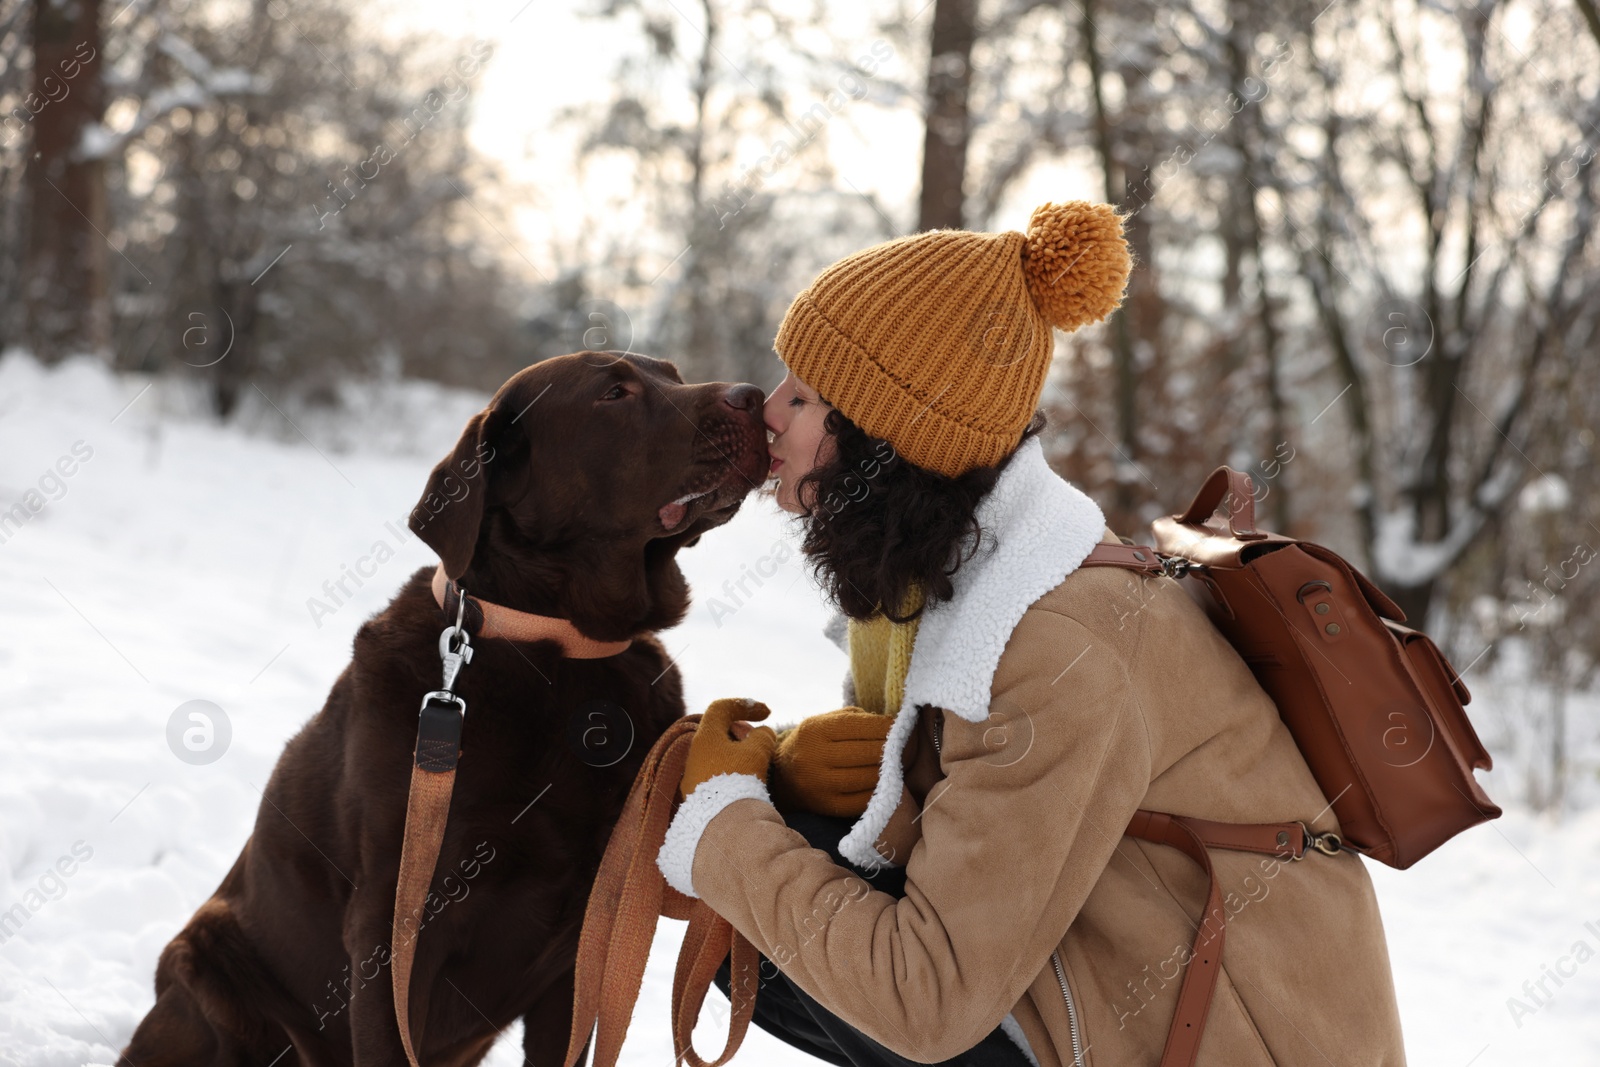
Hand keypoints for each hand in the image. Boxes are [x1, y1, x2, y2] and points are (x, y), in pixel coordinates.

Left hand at [680, 698, 778, 801]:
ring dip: (738, 754)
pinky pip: (715, 776)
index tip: (767, 714)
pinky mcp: (697, 798)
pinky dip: (732, 772)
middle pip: (718, 732)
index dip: (746, 705)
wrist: (722, 824)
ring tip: (758, 765)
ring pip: (717, 755)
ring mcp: (693, 778)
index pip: (721, 708)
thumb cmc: (739, 780)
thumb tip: (761, 733)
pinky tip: (746, 784)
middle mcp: (693, 755)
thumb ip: (762, 736)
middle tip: (761, 741)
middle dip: (743, 732)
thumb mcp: (757, 751)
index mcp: (705, 738)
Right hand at [769, 708, 890, 817]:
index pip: (863, 726)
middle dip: (895, 748)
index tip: (902, 726)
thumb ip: (857, 718)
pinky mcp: (829, 806)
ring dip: (891, 770)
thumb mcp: (825, 721)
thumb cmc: (814, 744)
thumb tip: (893, 723)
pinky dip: (880, 789)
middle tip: (908, 746)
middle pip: (871, 752)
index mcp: (815, 730)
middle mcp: (815, 757)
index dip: (889, 726)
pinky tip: (885, 781)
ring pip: (871, 776)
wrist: (783, 777)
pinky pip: (866, 799)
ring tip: (899, 762)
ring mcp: (821, 784)